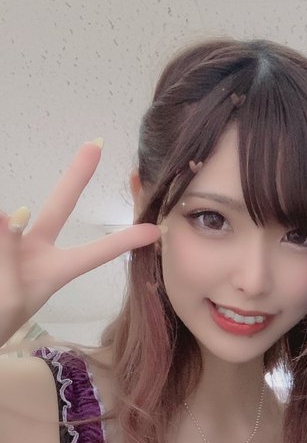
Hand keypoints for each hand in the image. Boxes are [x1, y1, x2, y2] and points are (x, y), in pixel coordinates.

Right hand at [0, 141, 159, 344]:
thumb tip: (12, 213)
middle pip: (59, 206)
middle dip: (77, 176)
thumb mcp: (10, 296)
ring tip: (3, 275)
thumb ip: (10, 255)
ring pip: (8, 222)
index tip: (154, 230)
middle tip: (96, 145)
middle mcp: (37, 250)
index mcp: (55, 271)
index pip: (95, 253)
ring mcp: (10, 242)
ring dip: (4, 240)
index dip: (124, 242)